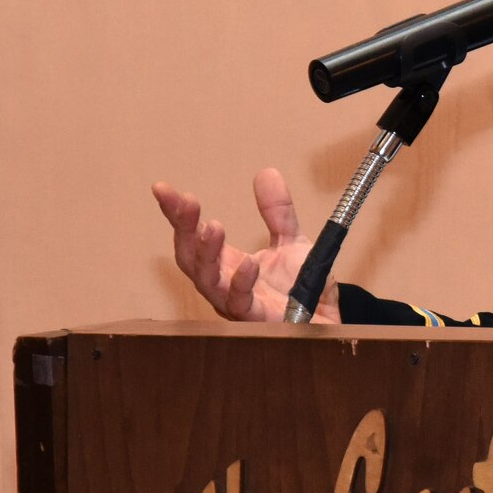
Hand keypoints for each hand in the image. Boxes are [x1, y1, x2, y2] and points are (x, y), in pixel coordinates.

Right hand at [152, 168, 340, 322]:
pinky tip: (248, 264)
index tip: (164, 189)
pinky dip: (241, 283)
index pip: (194, 236)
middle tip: (184, 201)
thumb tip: (267, 172)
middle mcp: (223, 284)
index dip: (178, 214)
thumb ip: (278, 212)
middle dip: (184, 228)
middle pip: (190, 257)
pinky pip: (241, 304)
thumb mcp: (291, 241)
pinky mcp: (258, 320)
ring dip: (206, 253)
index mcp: (227, 264)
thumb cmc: (303, 288)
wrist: (328, 319)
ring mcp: (237, 304)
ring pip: (207, 281)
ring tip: (212, 226)